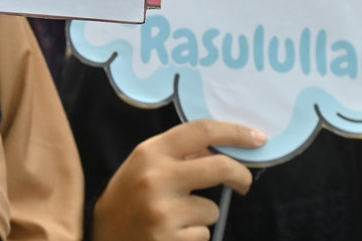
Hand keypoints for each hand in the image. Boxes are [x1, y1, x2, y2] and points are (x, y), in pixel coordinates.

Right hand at [92, 120, 265, 240]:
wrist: (104, 239)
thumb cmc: (127, 199)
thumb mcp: (143, 167)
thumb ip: (176, 156)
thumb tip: (218, 149)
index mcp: (149, 152)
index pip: (201, 131)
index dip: (234, 132)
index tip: (257, 138)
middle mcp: (156, 177)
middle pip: (219, 166)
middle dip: (240, 175)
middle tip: (243, 183)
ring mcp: (163, 210)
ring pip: (212, 209)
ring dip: (203, 216)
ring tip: (176, 219)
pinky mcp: (169, 238)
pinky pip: (203, 233)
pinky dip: (194, 235)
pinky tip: (172, 234)